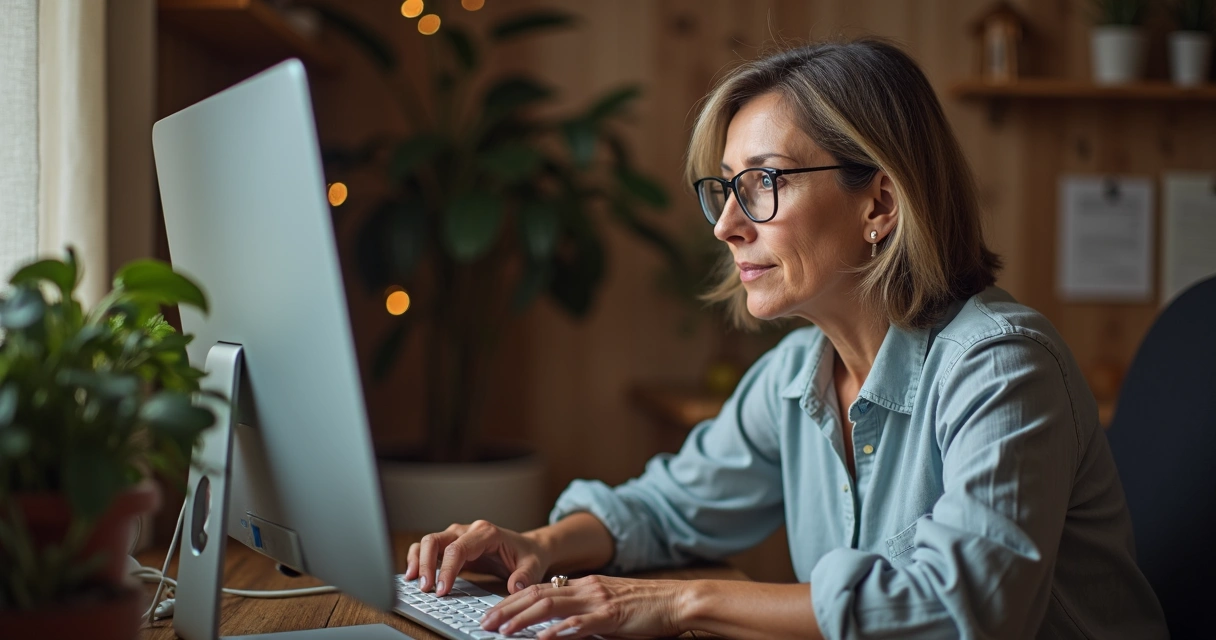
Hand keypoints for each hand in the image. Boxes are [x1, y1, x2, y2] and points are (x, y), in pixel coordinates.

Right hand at [405, 520, 550, 595]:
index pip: (458, 548)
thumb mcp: (533, 566)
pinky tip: (413, 575)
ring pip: (428, 542)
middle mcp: (468, 530)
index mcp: (486, 533)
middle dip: (426, 564)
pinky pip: (429, 548)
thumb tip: (514, 586)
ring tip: (414, 582)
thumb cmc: (529, 556)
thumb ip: (525, 576)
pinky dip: (418, 559)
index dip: (447, 569)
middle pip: (436, 540)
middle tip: (426, 589)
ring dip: (418, 561)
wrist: (528, 548)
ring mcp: (458, 536)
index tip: (442, 590)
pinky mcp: (452, 545)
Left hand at [480, 575, 686, 638]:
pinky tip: (543, 639)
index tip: (492, 612)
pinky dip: (559, 631)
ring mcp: (598, 600)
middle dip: (507, 609)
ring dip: (523, 619)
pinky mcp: (612, 616)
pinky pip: (580, 623)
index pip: (539, 589)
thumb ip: (585, 609)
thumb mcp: (609, 604)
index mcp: (584, 585)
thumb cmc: (647, 606)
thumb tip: (559, 622)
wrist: (678, 600)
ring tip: (503, 630)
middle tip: (485, 622)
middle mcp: (586, 588)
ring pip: (551, 606)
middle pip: (537, 595)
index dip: (512, 600)